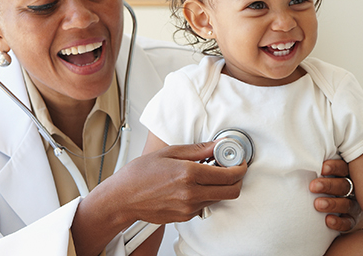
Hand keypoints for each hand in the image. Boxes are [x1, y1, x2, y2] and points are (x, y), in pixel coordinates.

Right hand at [100, 141, 246, 224]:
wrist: (122, 198)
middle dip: (237, 179)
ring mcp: (189, 208)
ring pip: (219, 199)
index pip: (229, 175)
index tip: (239, 160)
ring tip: (207, 174)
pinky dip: (206, 194)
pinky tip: (194, 185)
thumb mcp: (169, 153)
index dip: (240, 166)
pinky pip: (204, 205)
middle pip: (232, 191)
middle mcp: (191, 194)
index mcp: (189, 174)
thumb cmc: (139, 174)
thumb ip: (198, 150)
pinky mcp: (185, 216)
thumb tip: (218, 145)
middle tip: (231, 168)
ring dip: (220, 186)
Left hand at [310, 159, 362, 231]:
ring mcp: (354, 205)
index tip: (322, 168)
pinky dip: (339, 222)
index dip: (334, 167)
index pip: (344, 168)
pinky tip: (328, 221)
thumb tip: (295, 148)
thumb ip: (317, 166)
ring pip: (347, 204)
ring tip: (317, 204)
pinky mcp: (353, 221)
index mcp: (347, 174)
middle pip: (344, 185)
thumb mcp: (322, 172)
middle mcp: (353, 189)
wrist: (334, 209)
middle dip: (329, 185)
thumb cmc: (322, 183)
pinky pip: (349, 223)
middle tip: (313, 186)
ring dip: (332, 203)